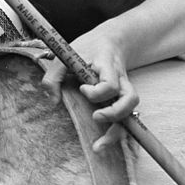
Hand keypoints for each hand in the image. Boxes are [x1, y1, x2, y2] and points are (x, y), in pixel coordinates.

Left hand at [41, 35, 137, 151]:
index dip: (97, 91)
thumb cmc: (87, 48)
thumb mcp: (67, 55)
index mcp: (108, 68)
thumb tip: (53, 102)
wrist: (111, 40)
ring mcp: (124, 90)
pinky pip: (125, 117)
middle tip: (96, 117)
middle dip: (114, 113)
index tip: (82, 88)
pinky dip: (117, 131)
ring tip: (99, 144)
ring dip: (118, 130)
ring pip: (131, 111)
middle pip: (130, 99)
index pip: (110, 84)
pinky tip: (103, 141)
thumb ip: (54, 76)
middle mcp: (121, 80)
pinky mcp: (122, 99)